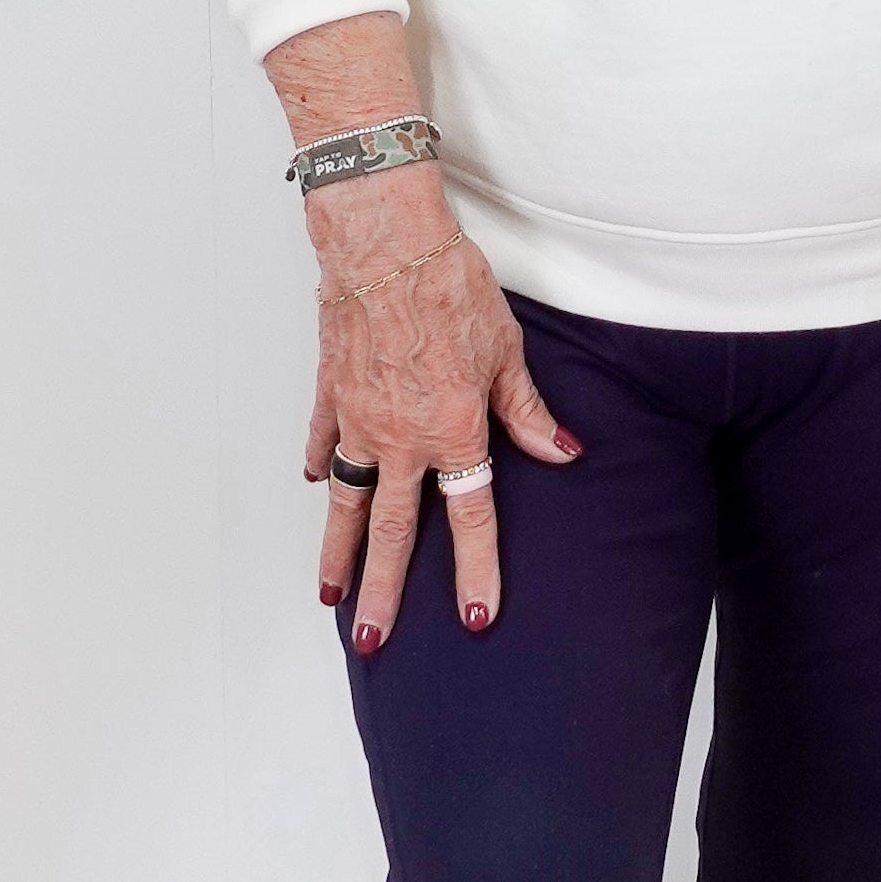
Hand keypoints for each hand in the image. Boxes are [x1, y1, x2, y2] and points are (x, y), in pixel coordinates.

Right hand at [300, 177, 579, 650]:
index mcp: (453, 432)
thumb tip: (564, 453)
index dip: (475, 573)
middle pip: (390, 531)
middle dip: (383, 592)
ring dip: (337, 552)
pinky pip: (323, 440)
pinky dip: (320, 464)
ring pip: (345, 501)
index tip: (475, 618)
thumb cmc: (449, 286)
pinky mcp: (330, 392)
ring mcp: (358, 419)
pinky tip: (316, 485)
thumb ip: (529, 413)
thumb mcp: (507, 351)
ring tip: (331, 595)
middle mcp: (401, 439)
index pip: (468, 519)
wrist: (385, 242)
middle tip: (373, 640)